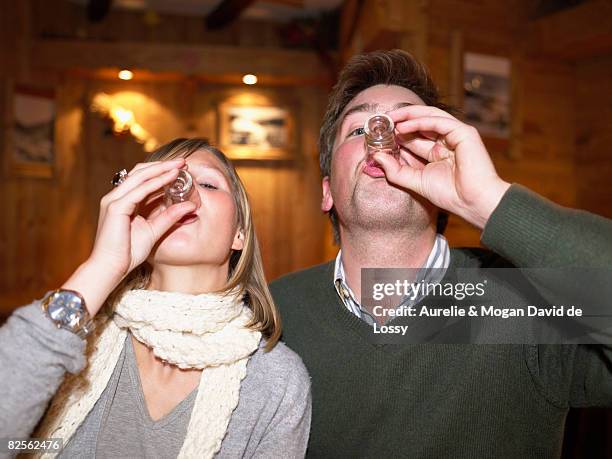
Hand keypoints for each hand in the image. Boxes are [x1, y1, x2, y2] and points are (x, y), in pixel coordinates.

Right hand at [62, 159, 195, 315]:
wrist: (110, 268)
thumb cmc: (128, 253)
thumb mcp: (154, 230)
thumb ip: (170, 217)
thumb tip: (190, 207)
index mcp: (123, 202)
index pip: (142, 180)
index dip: (161, 172)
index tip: (181, 169)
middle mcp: (117, 197)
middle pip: (141, 172)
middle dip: (163, 166)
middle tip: (183, 162)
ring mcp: (114, 200)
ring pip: (140, 176)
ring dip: (162, 169)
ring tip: (180, 166)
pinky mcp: (116, 207)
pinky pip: (140, 190)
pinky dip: (156, 182)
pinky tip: (170, 178)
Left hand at [373, 105, 510, 228]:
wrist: (472, 202)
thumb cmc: (450, 195)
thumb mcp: (415, 181)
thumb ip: (396, 170)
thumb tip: (376, 156)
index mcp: (437, 151)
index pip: (415, 137)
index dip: (397, 133)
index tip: (379, 133)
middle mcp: (446, 141)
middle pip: (421, 123)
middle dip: (400, 120)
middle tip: (381, 120)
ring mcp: (456, 135)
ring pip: (429, 117)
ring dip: (408, 116)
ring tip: (389, 118)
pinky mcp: (464, 133)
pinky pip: (438, 122)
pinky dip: (419, 122)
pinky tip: (402, 126)